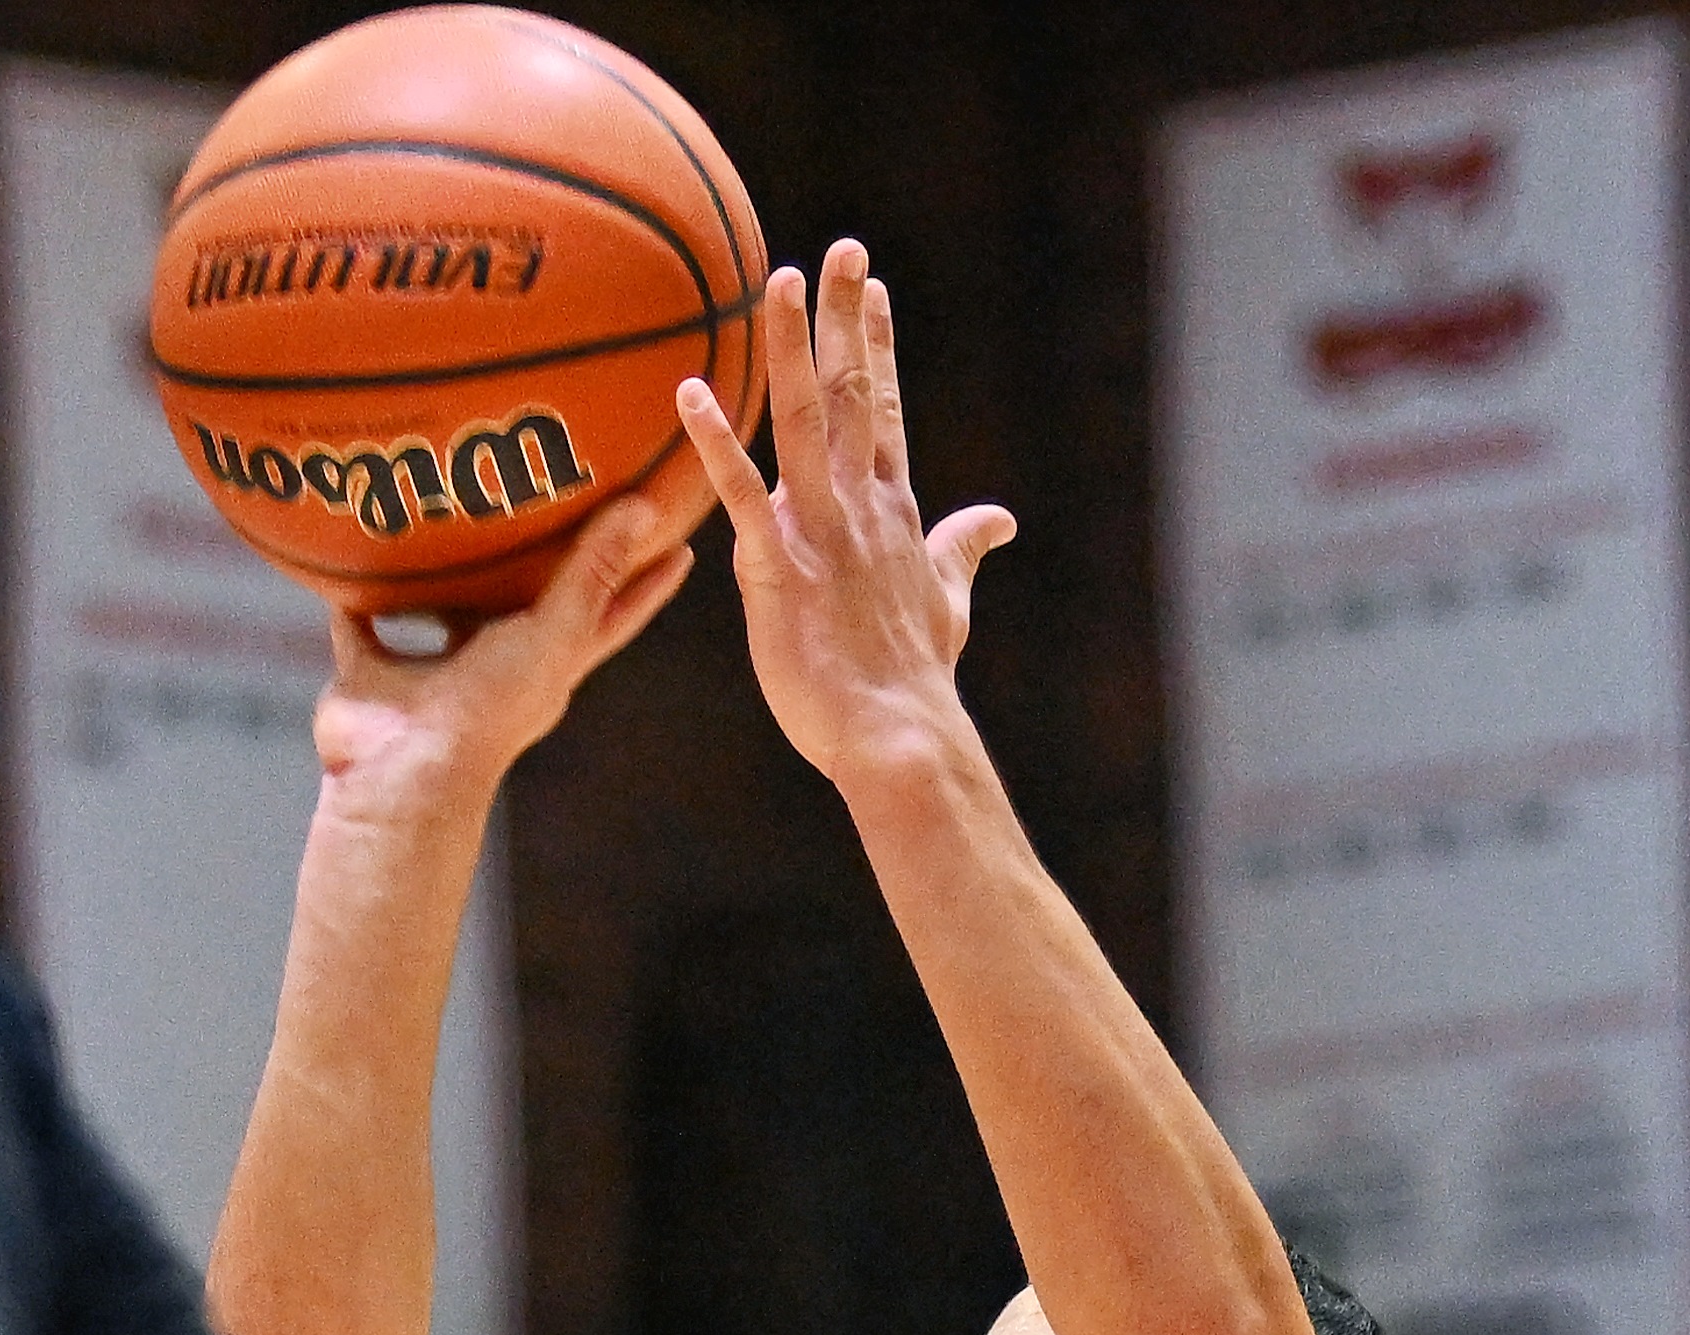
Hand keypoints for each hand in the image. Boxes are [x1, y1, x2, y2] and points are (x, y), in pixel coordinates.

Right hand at [308, 460, 707, 817]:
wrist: (403, 770)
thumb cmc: (490, 711)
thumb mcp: (553, 634)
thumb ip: (591, 573)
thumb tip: (643, 508)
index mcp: (548, 662)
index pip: (611, 610)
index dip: (645, 579)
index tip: (677, 538)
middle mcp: (493, 663)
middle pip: (525, 603)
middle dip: (537, 560)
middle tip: (550, 495)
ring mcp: (432, 671)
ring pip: (440, 607)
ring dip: (441, 570)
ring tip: (445, 506)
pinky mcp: (373, 673)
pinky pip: (358, 626)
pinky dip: (349, 597)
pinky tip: (348, 549)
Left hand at [675, 241, 1016, 787]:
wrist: (898, 733)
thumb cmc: (914, 677)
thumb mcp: (948, 600)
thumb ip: (963, 548)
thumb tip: (1000, 516)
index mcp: (893, 510)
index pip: (887, 409)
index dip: (878, 344)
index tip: (871, 287)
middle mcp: (860, 505)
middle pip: (853, 393)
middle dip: (845, 317)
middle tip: (839, 247)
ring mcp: (820, 531)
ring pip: (803, 421)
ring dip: (790, 349)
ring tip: (779, 282)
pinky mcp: (778, 568)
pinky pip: (740, 495)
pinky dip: (716, 444)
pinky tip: (689, 395)